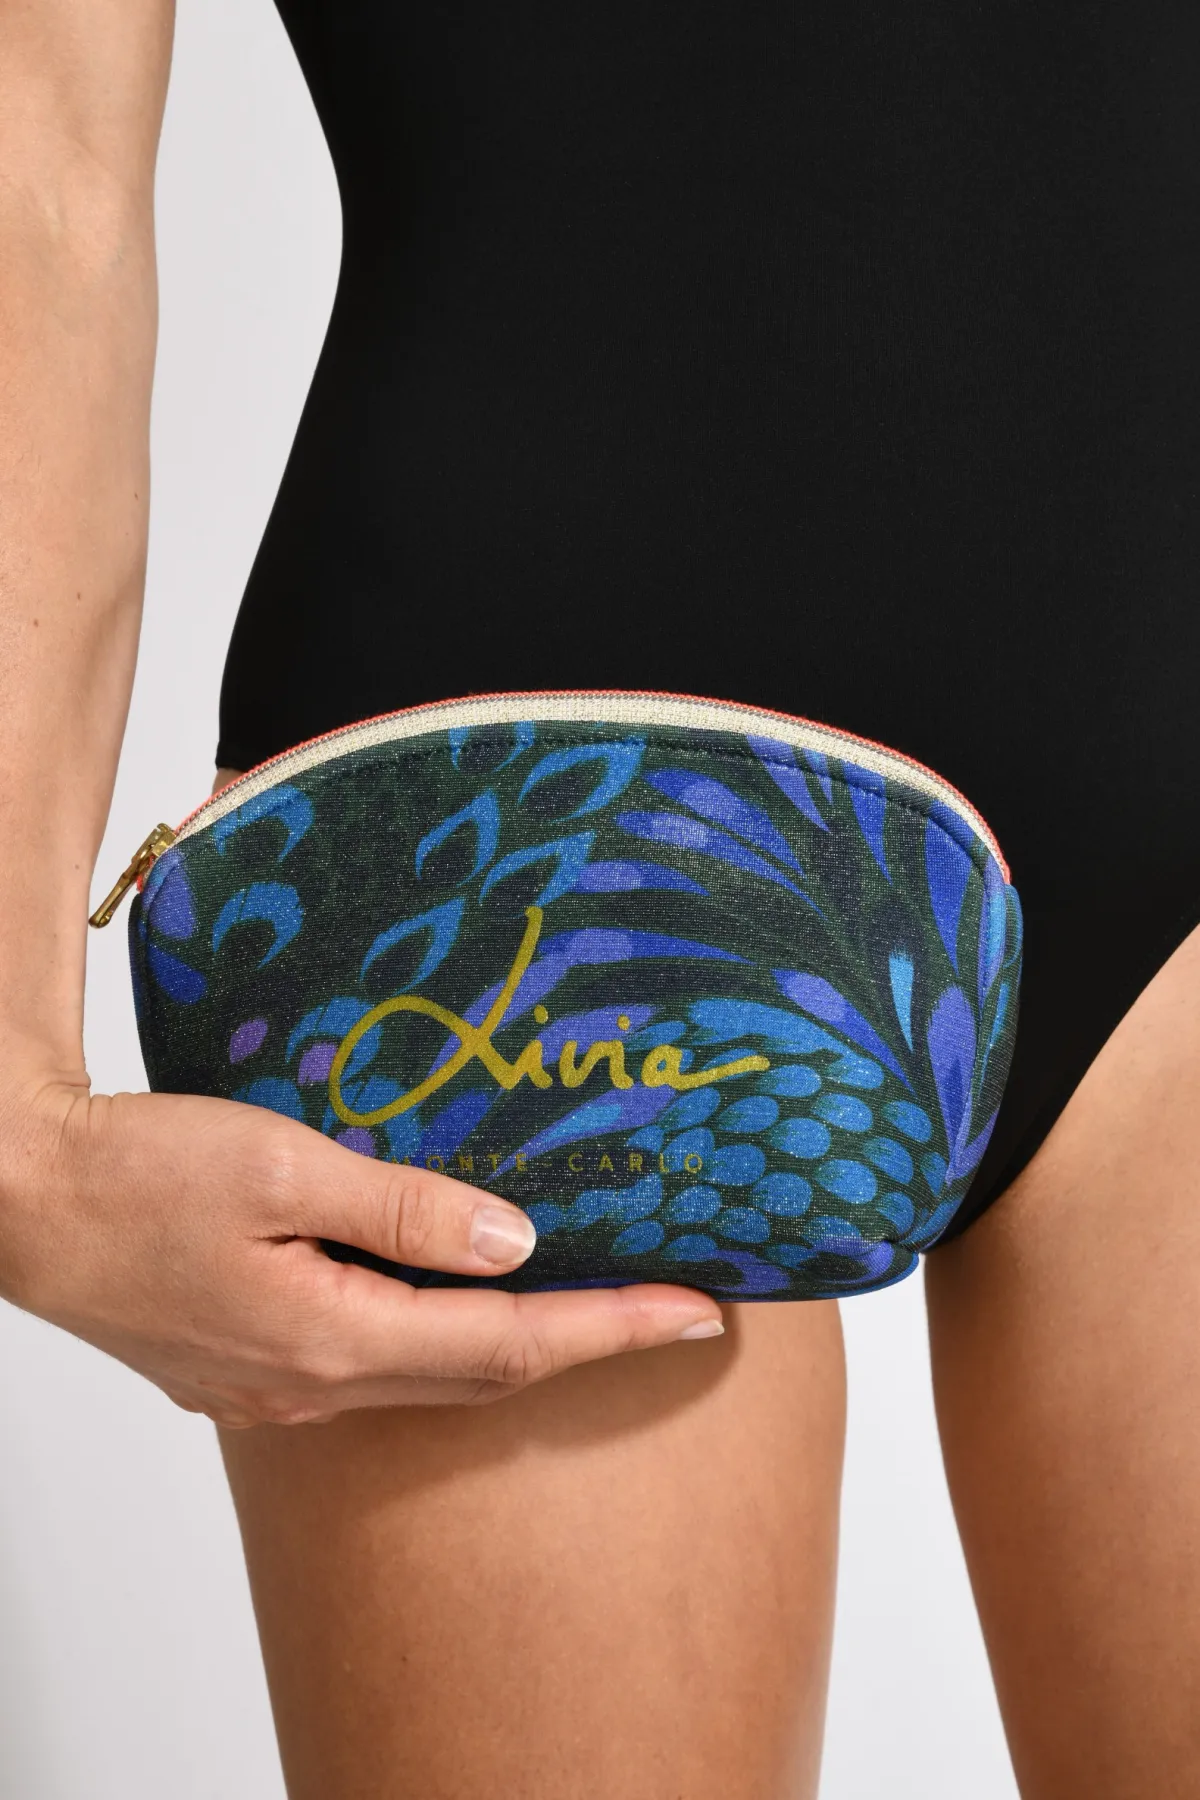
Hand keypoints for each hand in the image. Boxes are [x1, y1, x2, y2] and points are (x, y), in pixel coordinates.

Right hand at [0, 1072, 723, 1424]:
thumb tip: (512, 1241)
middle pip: (483, 1373)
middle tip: (675, 1309)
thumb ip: (400, 1208)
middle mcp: (313, 1387)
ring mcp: (278, 1390)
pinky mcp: (252, 1371)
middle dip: (588, 1341)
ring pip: (433, 1376)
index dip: (612, 1328)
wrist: (27, 1201)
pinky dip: (446, 1337)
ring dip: (520, 1342)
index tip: (699, 1313)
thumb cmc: (139, 1173)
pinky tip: (466, 1300)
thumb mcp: (279, 1170)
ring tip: (595, 1301)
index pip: (509, 1343)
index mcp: (330, 1339)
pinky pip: (379, 1366)